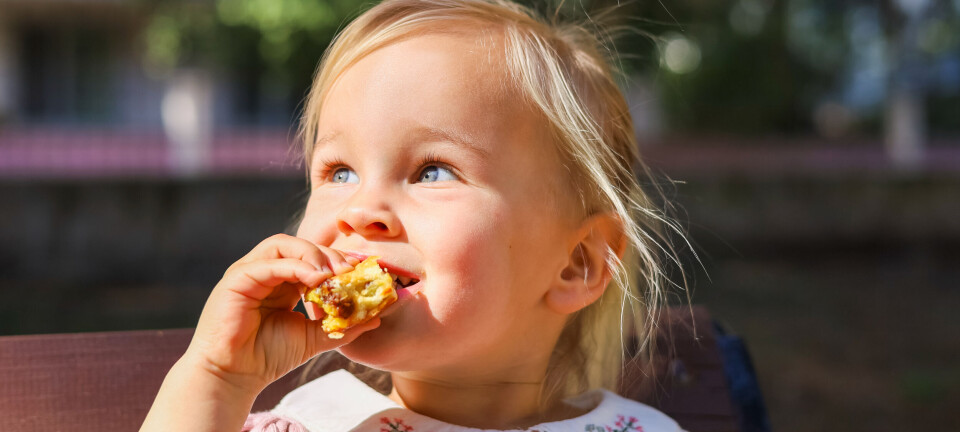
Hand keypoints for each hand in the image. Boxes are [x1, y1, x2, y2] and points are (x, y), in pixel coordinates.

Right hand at [183, 233, 378, 393]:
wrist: (234, 376)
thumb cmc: (268, 357)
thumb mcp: (313, 337)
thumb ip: (342, 326)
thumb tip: (376, 317)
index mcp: (281, 281)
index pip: (311, 257)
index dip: (337, 260)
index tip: (361, 270)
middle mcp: (264, 271)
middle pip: (300, 246)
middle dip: (329, 255)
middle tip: (351, 270)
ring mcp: (249, 272)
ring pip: (283, 245)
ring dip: (313, 255)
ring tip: (334, 273)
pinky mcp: (237, 279)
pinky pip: (269, 263)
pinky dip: (296, 266)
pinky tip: (316, 279)